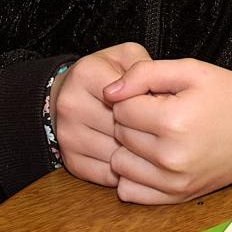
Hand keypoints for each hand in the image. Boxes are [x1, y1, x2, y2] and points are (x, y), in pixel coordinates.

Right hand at [51, 43, 148, 187]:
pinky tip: (131, 156)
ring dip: (137, 153)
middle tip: (157, 128)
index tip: (157, 107)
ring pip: (117, 153)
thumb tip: (162, 98)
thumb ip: (145, 69)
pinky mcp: (71, 160)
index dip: (149, 105)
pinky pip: (107, 174)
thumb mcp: (125, 57)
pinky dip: (124, 170)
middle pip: (123, 127)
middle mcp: (72, 104)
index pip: (129, 98)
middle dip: (145, 130)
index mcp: (86, 73)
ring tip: (146, 142)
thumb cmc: (103, 75)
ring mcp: (68, 135)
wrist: (68, 94)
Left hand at [102, 59, 231, 203]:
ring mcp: (174, 182)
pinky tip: (152, 158)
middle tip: (160, 112)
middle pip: (119, 134)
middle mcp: (172, 157)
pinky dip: (133, 174)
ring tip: (156, 134)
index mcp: (174, 121)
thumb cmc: (230, 96)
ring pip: (119, 163)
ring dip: (130, 147)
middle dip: (132, 120)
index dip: (134, 96)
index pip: (120, 108)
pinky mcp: (177, 197)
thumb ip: (144, 73)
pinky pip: (129, 191)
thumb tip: (109, 91)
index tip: (155, 95)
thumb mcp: (190, 70)